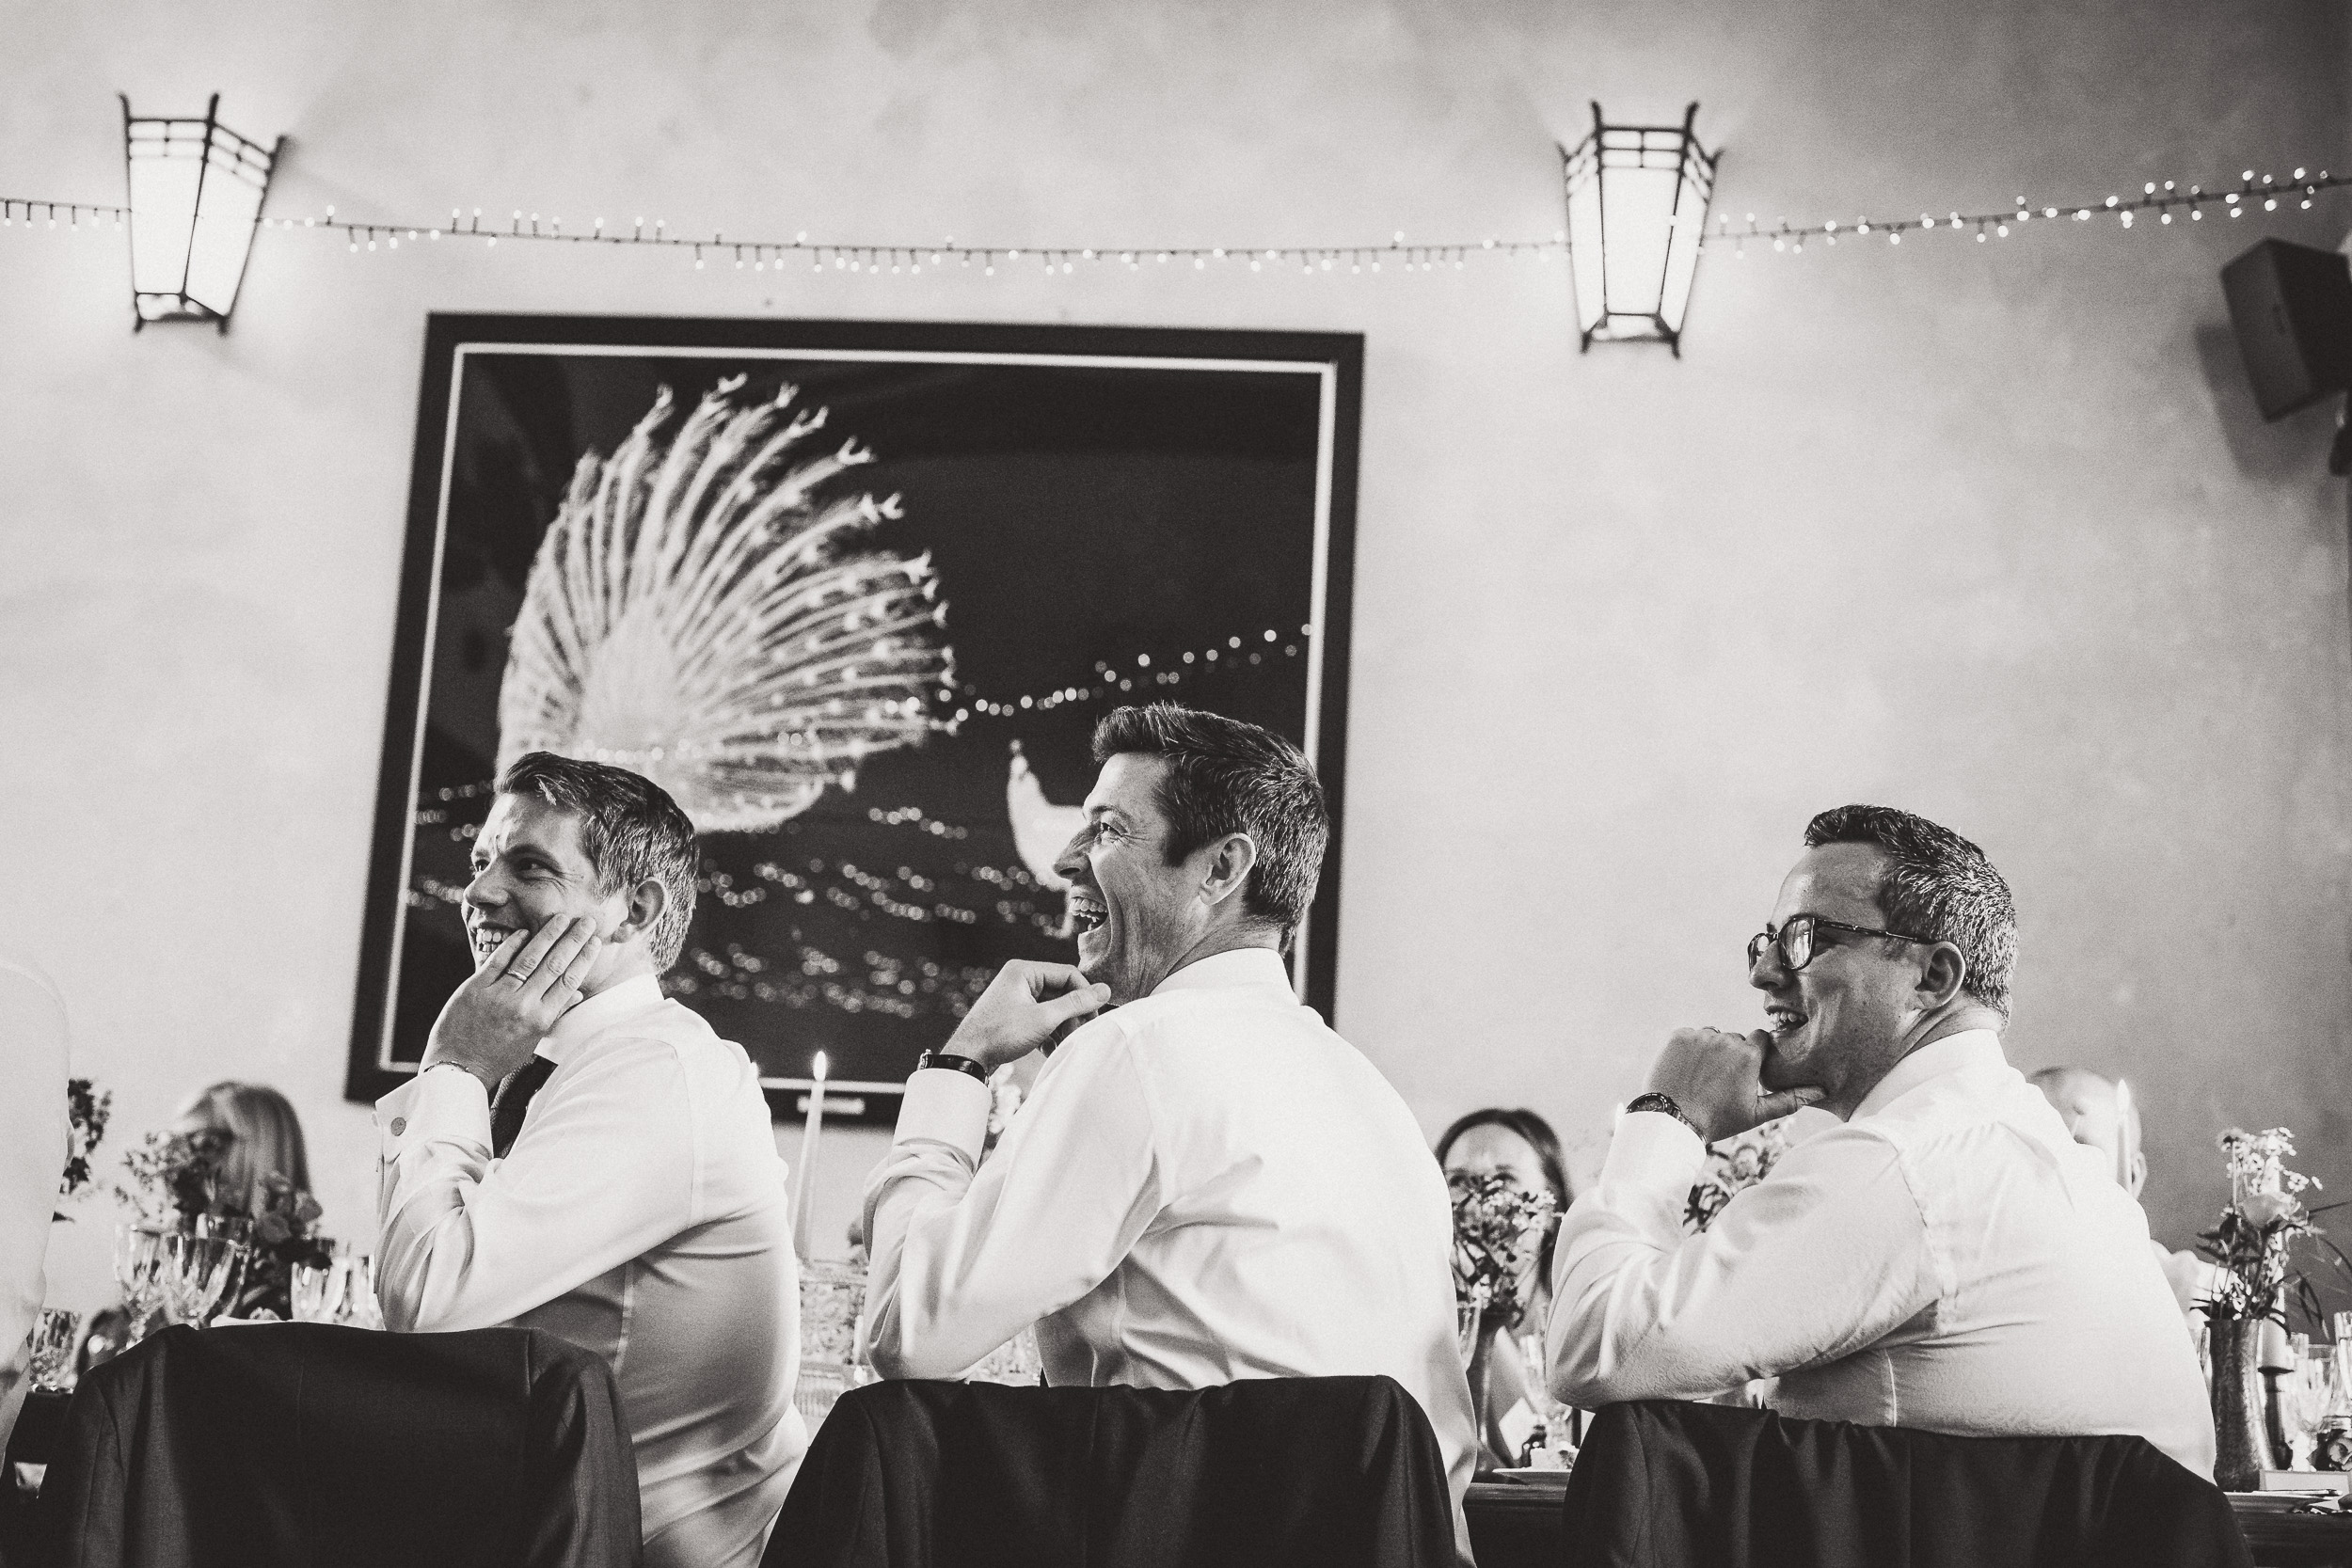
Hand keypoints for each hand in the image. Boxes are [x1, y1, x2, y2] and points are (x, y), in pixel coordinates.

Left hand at [422, 916, 604, 1090]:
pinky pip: (498, 960)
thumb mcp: (531, 1041)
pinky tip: (525, 932)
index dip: (583, 959)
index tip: (594, 942)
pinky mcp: (475, 988)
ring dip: (548, 935)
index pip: (569, 982)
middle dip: (573, 940)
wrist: (458, 1069)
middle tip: (586, 921)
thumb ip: (553, 1015)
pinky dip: (513, 944)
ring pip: (529, 958)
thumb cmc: (497, 1058)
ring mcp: (498, 995)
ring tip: (561, 918)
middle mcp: (522, 1005)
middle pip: (554, 965)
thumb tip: (577, 995)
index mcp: (540, 1020)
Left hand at [943, 959, 1111, 1069]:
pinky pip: (1041, 1020)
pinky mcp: (1015, 1016)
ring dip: (1062, 1027)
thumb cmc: (1001, 1034)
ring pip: (1052, 1009)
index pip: (1068, 974)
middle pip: (1061, 992)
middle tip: (1079, 1034)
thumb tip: (1105, 990)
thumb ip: (1076, 1003)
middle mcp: (1020, 980)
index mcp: (1024, 970)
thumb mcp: (1044, 1018)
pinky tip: (1050, 1050)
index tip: (1093, 1018)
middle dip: (1072, 1015)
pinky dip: (1049, 1034)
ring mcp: (1016, 998)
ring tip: (1064, 1045)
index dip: (1084, 996)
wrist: (967, 1058)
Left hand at [1646, 1027, 1826, 1142]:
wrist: (1672, 1121)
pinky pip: (1689, 1036)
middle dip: (1732, 1054)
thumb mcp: (1757, 1113)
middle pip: (1735, 1039)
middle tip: (1721, 1081)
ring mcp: (1700, 1036)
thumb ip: (1790, 1099)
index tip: (1746, 1071)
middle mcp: (1726, 1039)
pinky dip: (1688, 1049)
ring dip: (1710, 1050)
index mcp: (1750, 1054)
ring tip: (1703, 1078)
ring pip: (1712, 1036)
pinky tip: (1686, 1071)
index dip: (1754, 1055)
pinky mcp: (1678, 1036)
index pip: (1760, 1039)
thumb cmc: (1718, 1120)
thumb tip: (1821, 1091)